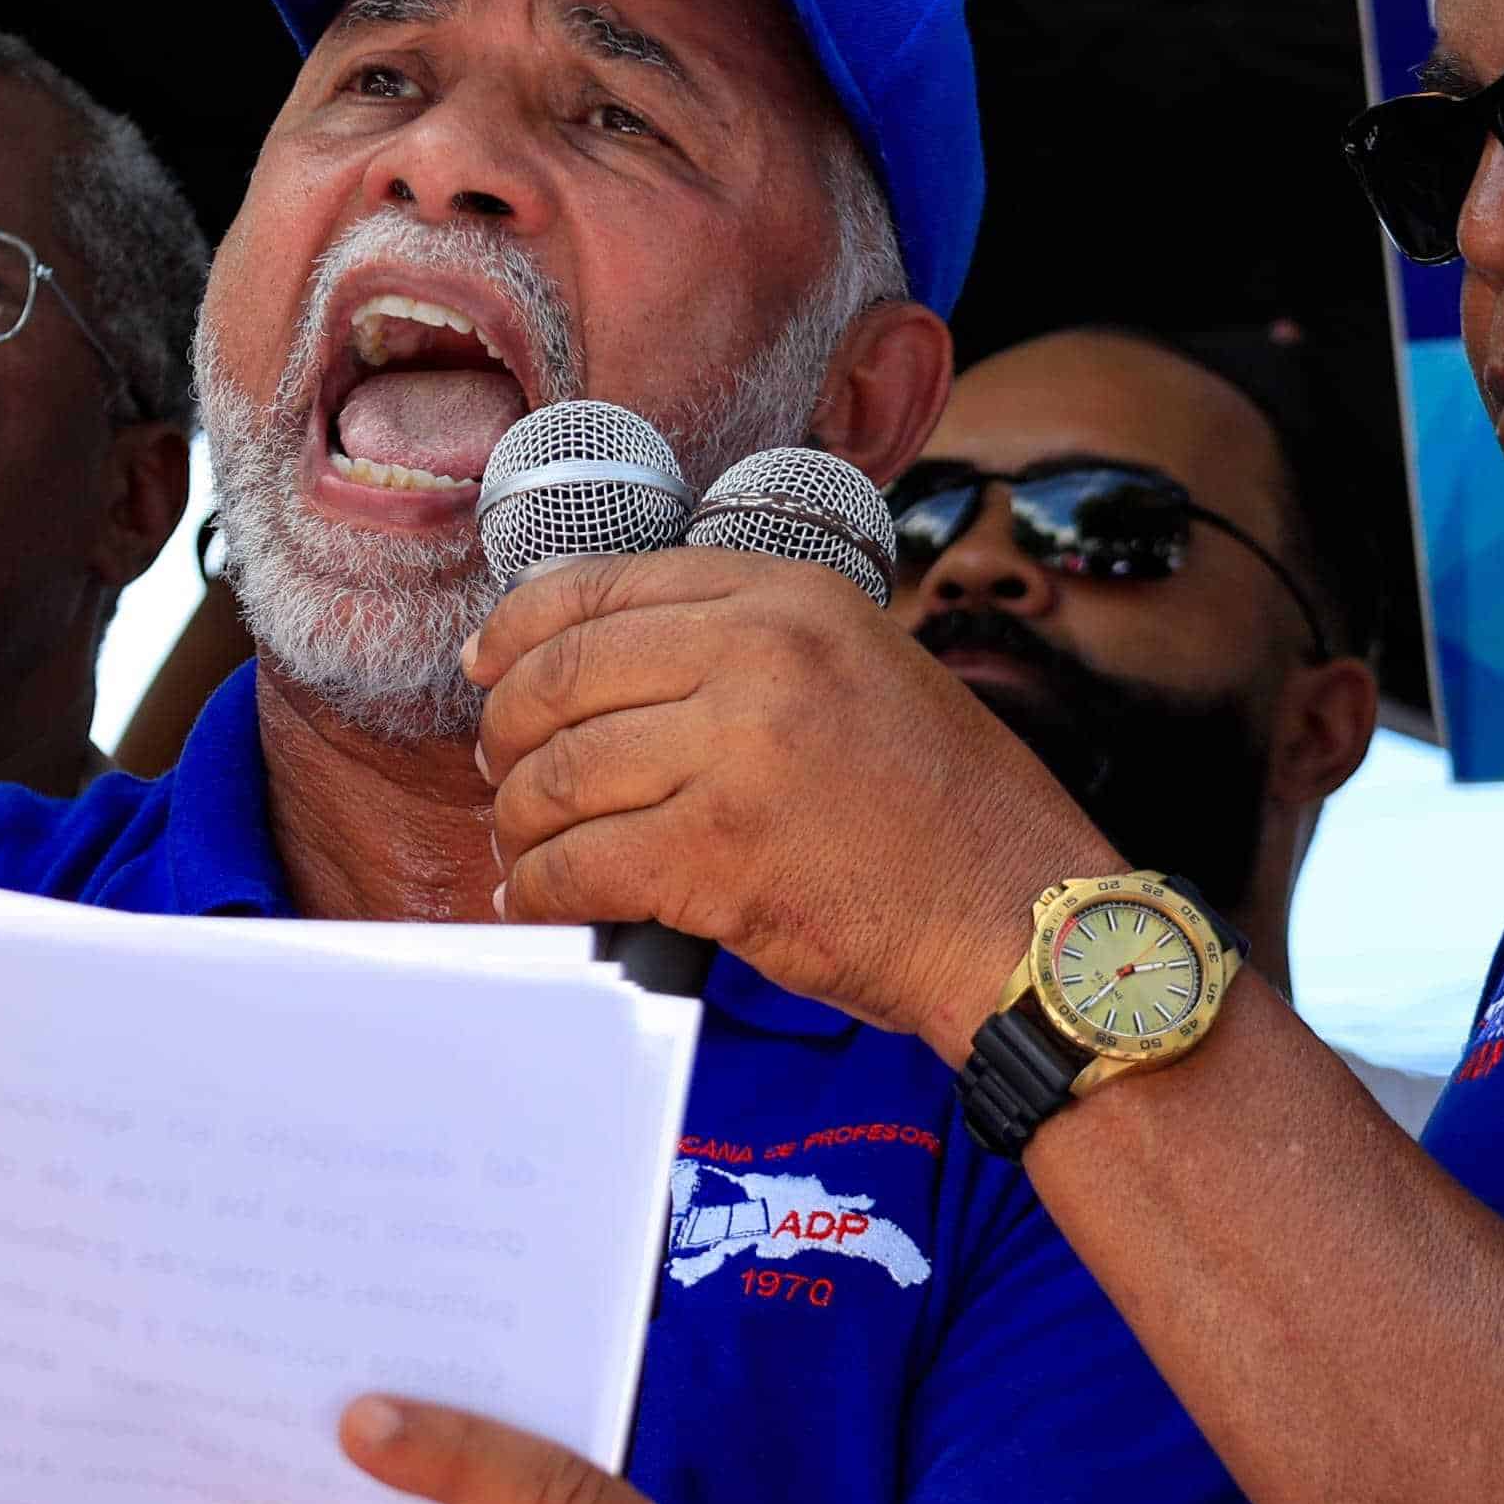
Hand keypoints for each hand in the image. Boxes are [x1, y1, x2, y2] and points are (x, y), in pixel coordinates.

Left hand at [466, 548, 1112, 1059]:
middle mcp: (758, 654)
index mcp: (788, 594)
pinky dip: (542, 890)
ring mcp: (736, 753)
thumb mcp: (857, 666)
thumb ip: (739, 643)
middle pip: (558, 681)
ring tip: (527, 847)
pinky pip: (577, 866)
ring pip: (557, 778)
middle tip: (503, 775)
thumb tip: (583, 645)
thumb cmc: (943, 808)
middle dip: (507, 737)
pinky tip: (545, 899)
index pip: (600, 588)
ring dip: (521, 823)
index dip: (518, 632)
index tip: (485, 666)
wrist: (1019, 915)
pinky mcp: (719, 856)